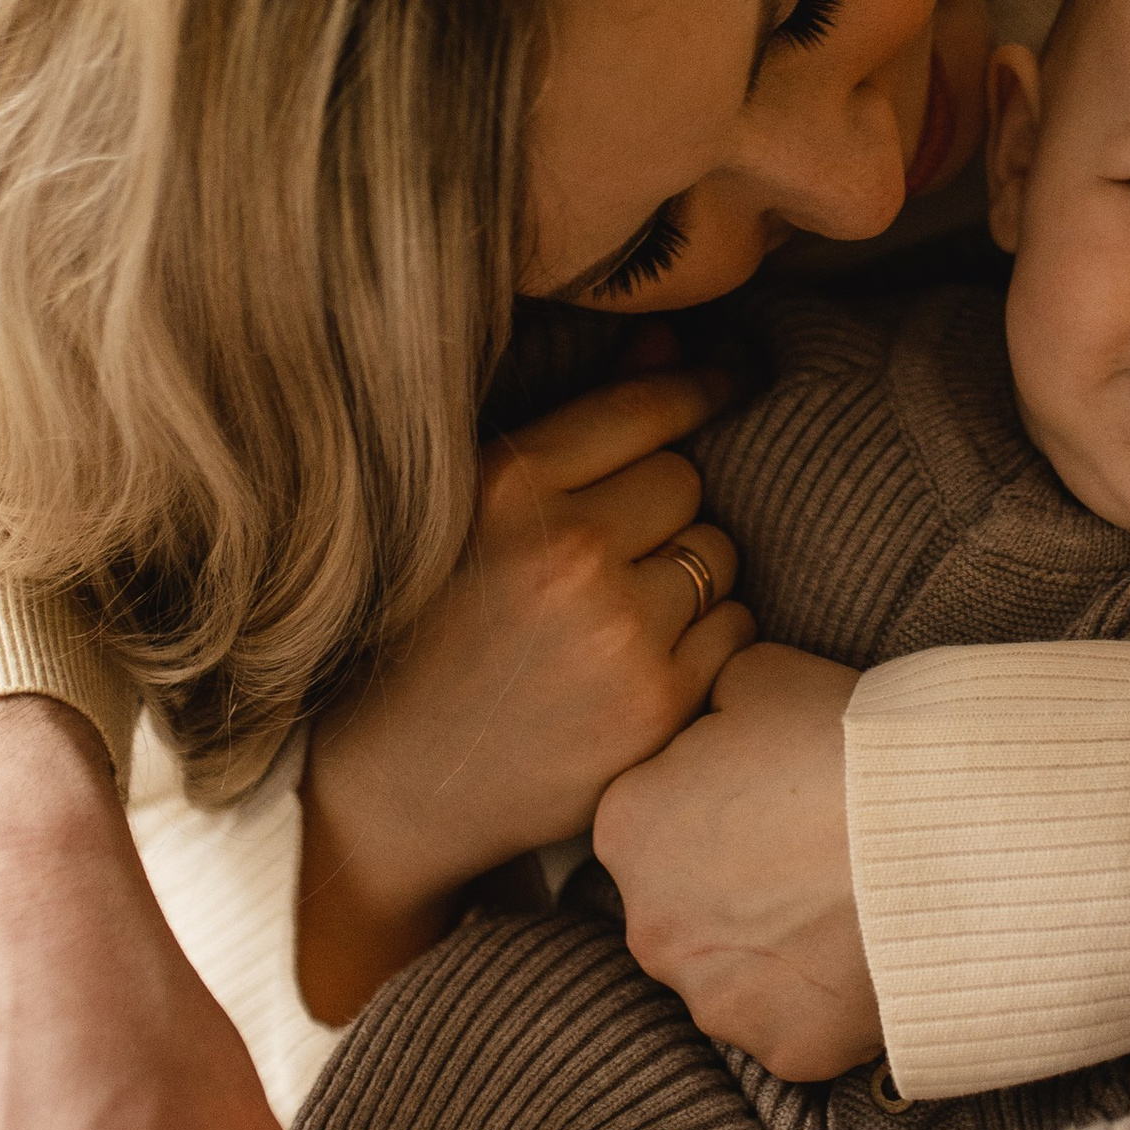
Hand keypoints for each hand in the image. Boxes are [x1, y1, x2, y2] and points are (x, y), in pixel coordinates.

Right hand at [300, 350, 754, 1016]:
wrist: (392, 789)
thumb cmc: (429, 635)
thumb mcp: (476, 514)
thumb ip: (579, 428)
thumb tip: (673, 341)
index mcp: (509, 487)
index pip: (645, 410)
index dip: (699, 387)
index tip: (734, 375)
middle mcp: (568, 551)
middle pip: (687, 482)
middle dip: (661, 510)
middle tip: (607, 557)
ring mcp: (619, 632)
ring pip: (718, 554)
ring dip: (689, 575)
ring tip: (620, 613)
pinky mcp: (659, 705)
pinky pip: (737, 630)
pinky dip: (707, 641)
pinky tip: (643, 663)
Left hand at [593, 645, 881, 1078]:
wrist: (949, 829)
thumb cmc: (847, 742)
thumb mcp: (758, 673)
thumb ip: (707, 700)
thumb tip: (708, 720)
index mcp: (628, 829)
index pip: (657, 813)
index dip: (719, 795)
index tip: (774, 788)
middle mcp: (649, 927)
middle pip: (687, 901)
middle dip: (738, 880)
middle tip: (814, 844)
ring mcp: (715, 999)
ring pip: (735, 971)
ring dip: (777, 943)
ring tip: (849, 897)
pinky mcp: (784, 1049)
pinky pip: (796, 1022)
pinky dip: (826, 995)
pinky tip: (868, 949)